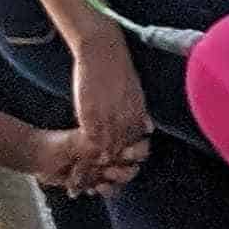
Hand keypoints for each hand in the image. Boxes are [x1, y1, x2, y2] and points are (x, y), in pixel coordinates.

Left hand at [33, 123, 144, 196]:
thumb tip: (120, 158)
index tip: (126, 153)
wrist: (42, 157)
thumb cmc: (64, 143)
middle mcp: (114, 154)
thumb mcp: (86, 142)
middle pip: (133, 167)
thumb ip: (105, 149)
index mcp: (116, 138)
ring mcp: (104, 169)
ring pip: (121, 181)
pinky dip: (102, 190)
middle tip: (109, 171)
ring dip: (114, 183)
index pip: (139, 145)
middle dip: (124, 172)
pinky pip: (107, 190)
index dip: (137, 151)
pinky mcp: (95, 182)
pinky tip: (92, 188)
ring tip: (100, 183)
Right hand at [68, 37, 151, 176]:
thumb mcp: (135, 90)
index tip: (117, 170)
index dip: (125, 158)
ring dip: (97, 160)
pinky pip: (90, 135)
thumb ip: (139, 112)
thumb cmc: (119, 68)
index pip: (133, 141)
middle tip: (97, 178)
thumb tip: (148, 129)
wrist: (103, 49)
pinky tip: (81, 156)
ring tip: (86, 173)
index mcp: (137, 109)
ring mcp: (107, 113)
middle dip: (110, 164)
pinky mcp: (89, 110)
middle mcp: (125, 114)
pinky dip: (88, 148)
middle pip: (120, 148)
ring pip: (106, 145)